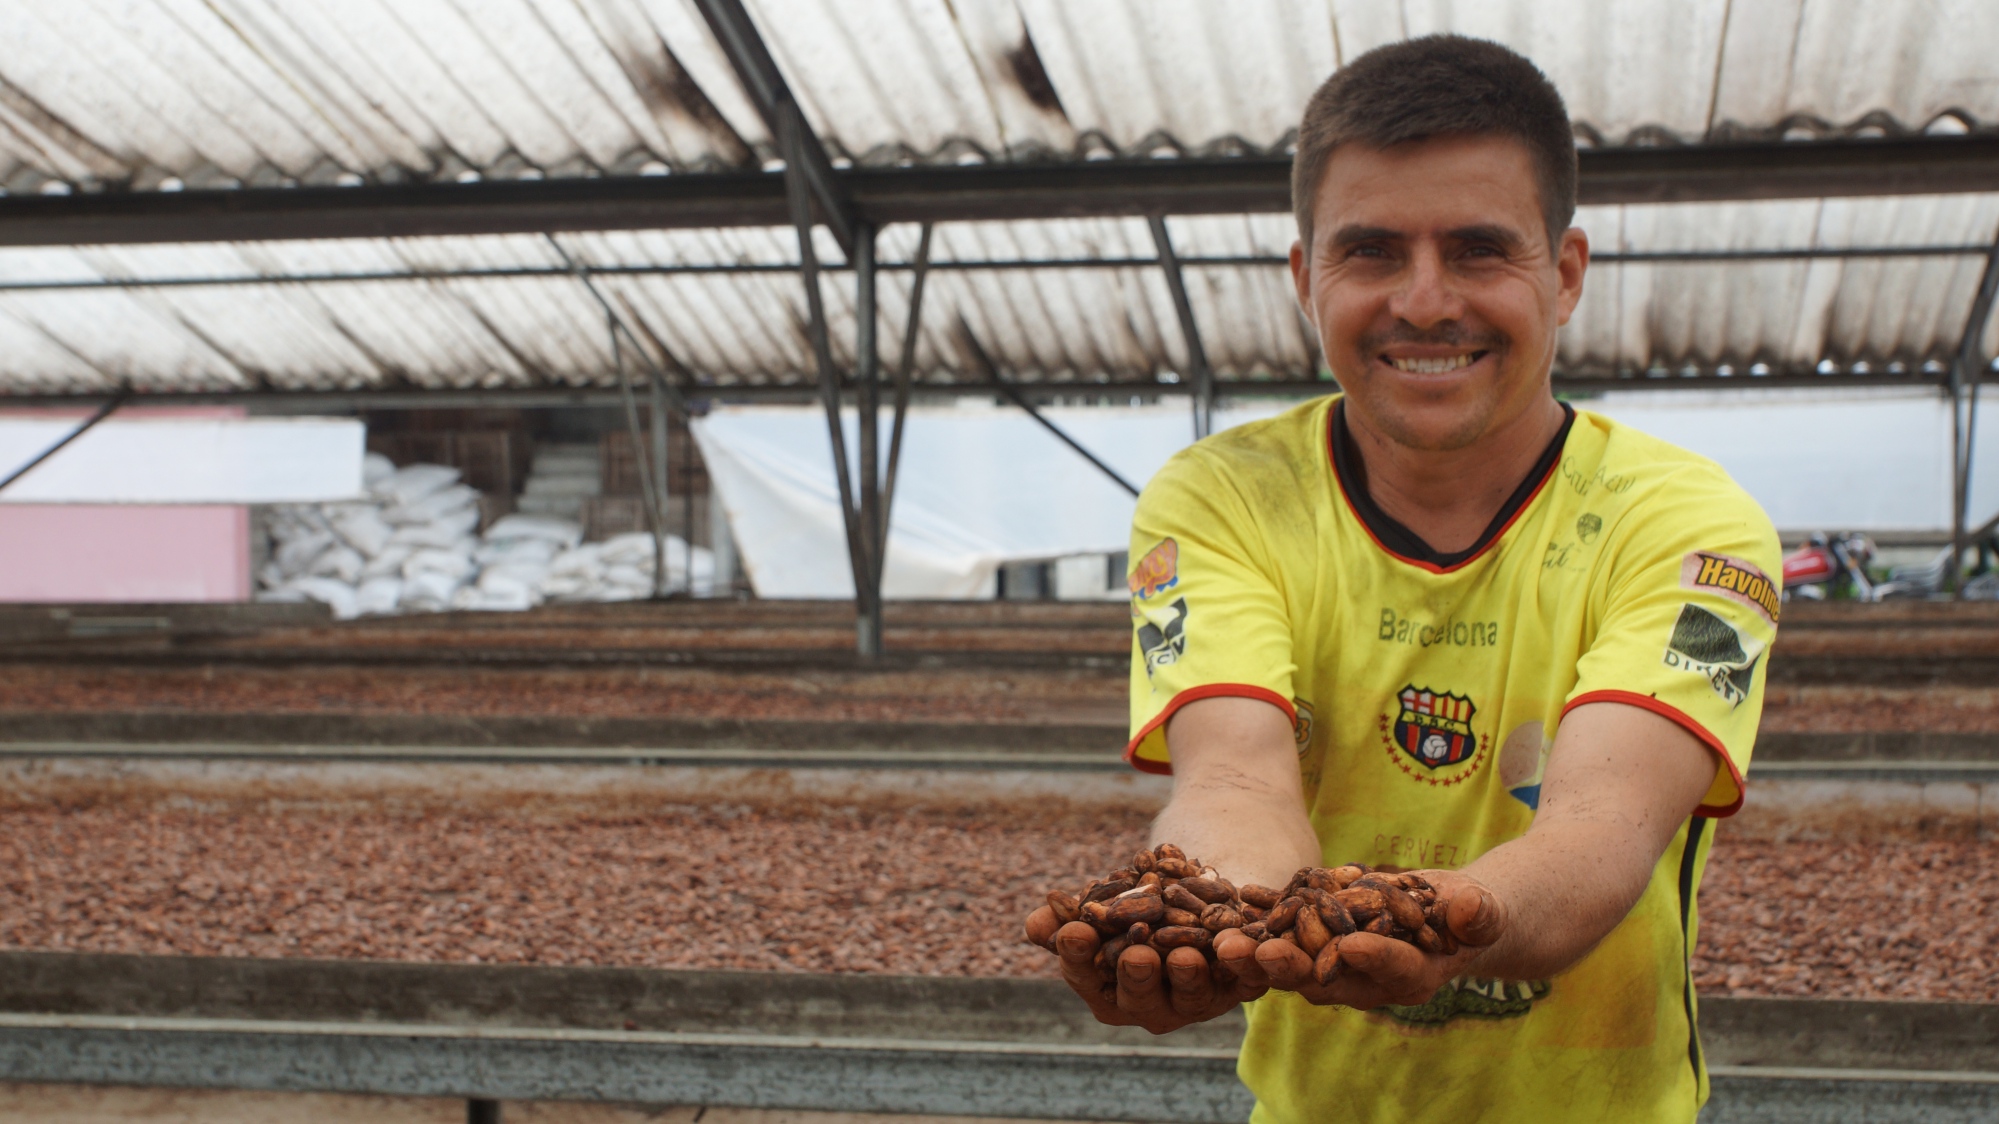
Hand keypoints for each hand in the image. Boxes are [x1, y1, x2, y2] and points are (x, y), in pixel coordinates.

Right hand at [1024, 906, 1268, 1033]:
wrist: (1202, 901)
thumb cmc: (1138, 910)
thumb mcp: (1104, 906)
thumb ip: (1072, 916)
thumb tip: (1035, 925)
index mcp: (1109, 990)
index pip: (1085, 978)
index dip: (1078, 958)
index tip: (1075, 932)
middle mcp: (1152, 1005)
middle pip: (1142, 998)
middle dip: (1138, 978)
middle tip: (1136, 955)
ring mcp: (1198, 1001)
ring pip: (1194, 995)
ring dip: (1190, 977)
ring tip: (1185, 954)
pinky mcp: (1241, 988)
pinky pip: (1247, 981)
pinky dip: (1246, 965)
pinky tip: (1241, 942)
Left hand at [1246, 871, 1506, 1009]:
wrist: (1445, 912)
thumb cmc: (1473, 916)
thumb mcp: (1484, 913)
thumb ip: (1479, 917)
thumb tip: (1473, 908)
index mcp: (1410, 977)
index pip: (1389, 970)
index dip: (1372, 958)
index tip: (1350, 945)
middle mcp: (1364, 978)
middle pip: (1324, 976)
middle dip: (1289, 966)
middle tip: (1259, 952)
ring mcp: (1334, 961)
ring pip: (1290, 960)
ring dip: (1255, 952)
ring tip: (1225, 940)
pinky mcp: (1314, 938)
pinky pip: (1282, 928)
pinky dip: (1259, 914)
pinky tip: (1235, 897)